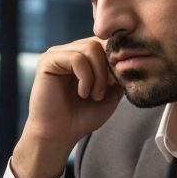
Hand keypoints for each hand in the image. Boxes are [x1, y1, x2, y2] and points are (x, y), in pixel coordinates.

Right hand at [12, 38, 123, 177]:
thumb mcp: (110, 93)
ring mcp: (58, 54)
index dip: (117, 62)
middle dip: (108, 69)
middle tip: (104, 92)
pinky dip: (85, 77)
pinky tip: (82, 93)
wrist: (59, 135)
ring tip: (94, 95)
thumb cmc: (82, 117)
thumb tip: (128, 56)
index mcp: (84, 57)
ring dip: (98, 75)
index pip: (107, 43)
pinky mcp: (48, 60)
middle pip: (100, 43)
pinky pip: (76, 58)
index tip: (116, 85)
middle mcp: (70, 50)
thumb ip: (118, 73)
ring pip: (90, 48)